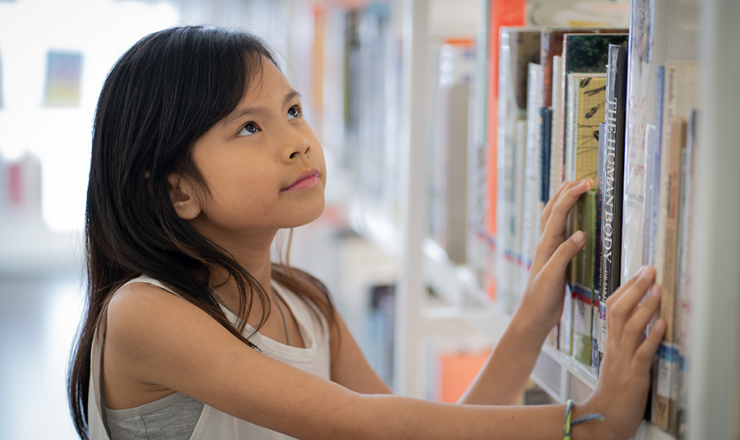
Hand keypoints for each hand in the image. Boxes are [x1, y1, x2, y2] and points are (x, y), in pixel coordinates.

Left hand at [515, 179, 591, 333]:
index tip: (586, 183)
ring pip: (555, 219)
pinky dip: (568, 220)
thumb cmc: (541, 298)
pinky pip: (562, 232)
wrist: (534, 316)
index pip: (558, 213)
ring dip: (564, 202)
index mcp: (545, 245)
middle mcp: (546, 244)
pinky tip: (576, 221)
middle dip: (566, 192)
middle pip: (553, 210)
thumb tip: (580, 233)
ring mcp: (550, 251)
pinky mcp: (557, 259)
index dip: (571, 196)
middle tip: (583, 179)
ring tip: (575, 190)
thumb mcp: (553, 276)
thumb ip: (565, 254)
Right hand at [579, 267, 665, 439]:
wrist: (603, 417)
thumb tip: (638, 316)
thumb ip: (624, 338)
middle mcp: (615, 346)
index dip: (626, 287)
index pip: (613, 306)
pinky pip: (642, 354)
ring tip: (658, 290)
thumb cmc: (613, 390)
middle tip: (649, 270)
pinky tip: (662, 325)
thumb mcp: (617, 357)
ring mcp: (623, 360)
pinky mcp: (633, 376)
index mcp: (610, 341)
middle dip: (635, 288)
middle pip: (619, 310)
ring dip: (646, 307)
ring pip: (630, 328)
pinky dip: (652, 338)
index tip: (640, 271)